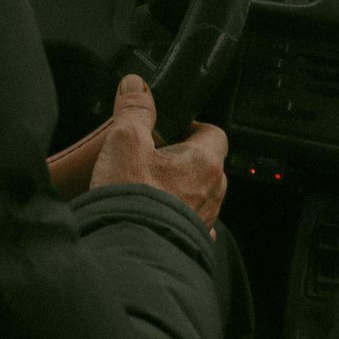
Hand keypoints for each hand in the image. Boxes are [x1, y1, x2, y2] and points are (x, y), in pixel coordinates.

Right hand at [87, 74, 228, 231]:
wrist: (131, 254)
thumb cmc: (133, 199)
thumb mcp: (125, 141)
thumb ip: (133, 110)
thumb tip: (136, 84)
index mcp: (204, 161)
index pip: (213, 133)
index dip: (192, 126)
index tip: (171, 127)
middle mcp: (212, 192)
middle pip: (207, 164)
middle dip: (183, 159)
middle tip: (153, 157)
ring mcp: (204, 220)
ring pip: (199, 195)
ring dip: (181, 189)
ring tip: (148, 188)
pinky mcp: (190, 243)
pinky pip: (190, 223)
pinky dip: (175, 217)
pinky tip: (153, 216)